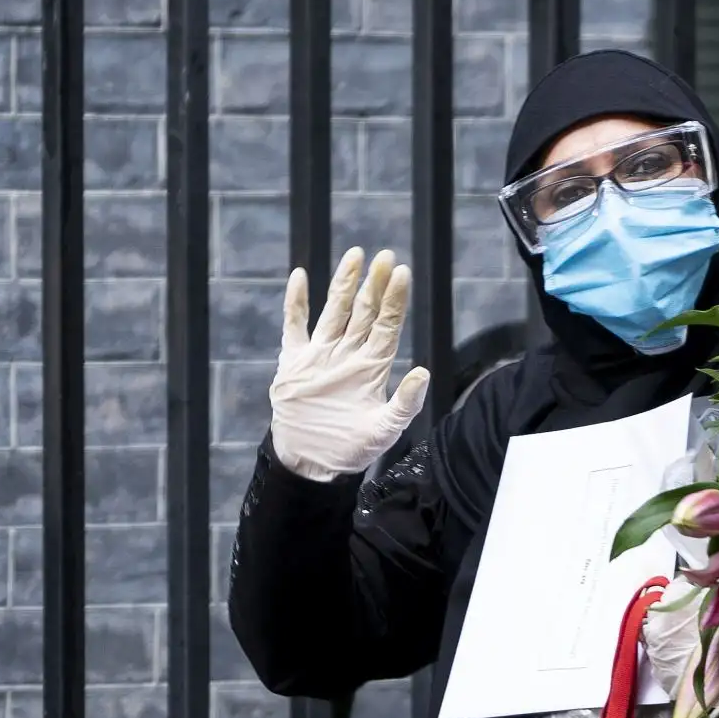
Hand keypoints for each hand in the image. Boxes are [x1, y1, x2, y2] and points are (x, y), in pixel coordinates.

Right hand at [270, 246, 430, 480]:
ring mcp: (321, 354)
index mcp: (372, 366)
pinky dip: (296, 302)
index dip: (395, 299)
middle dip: (375, 284)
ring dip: (344, 283)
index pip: (387, 324)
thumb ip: (405, 403)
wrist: (310, 462)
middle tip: (386, 256)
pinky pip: (294, 325)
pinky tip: (300, 276)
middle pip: (364, 311)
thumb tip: (424, 372)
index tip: (401, 273)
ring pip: (335, 310)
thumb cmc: (351, 448)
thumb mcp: (384, 429)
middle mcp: (349, 353)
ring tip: (355, 256)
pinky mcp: (295, 361)